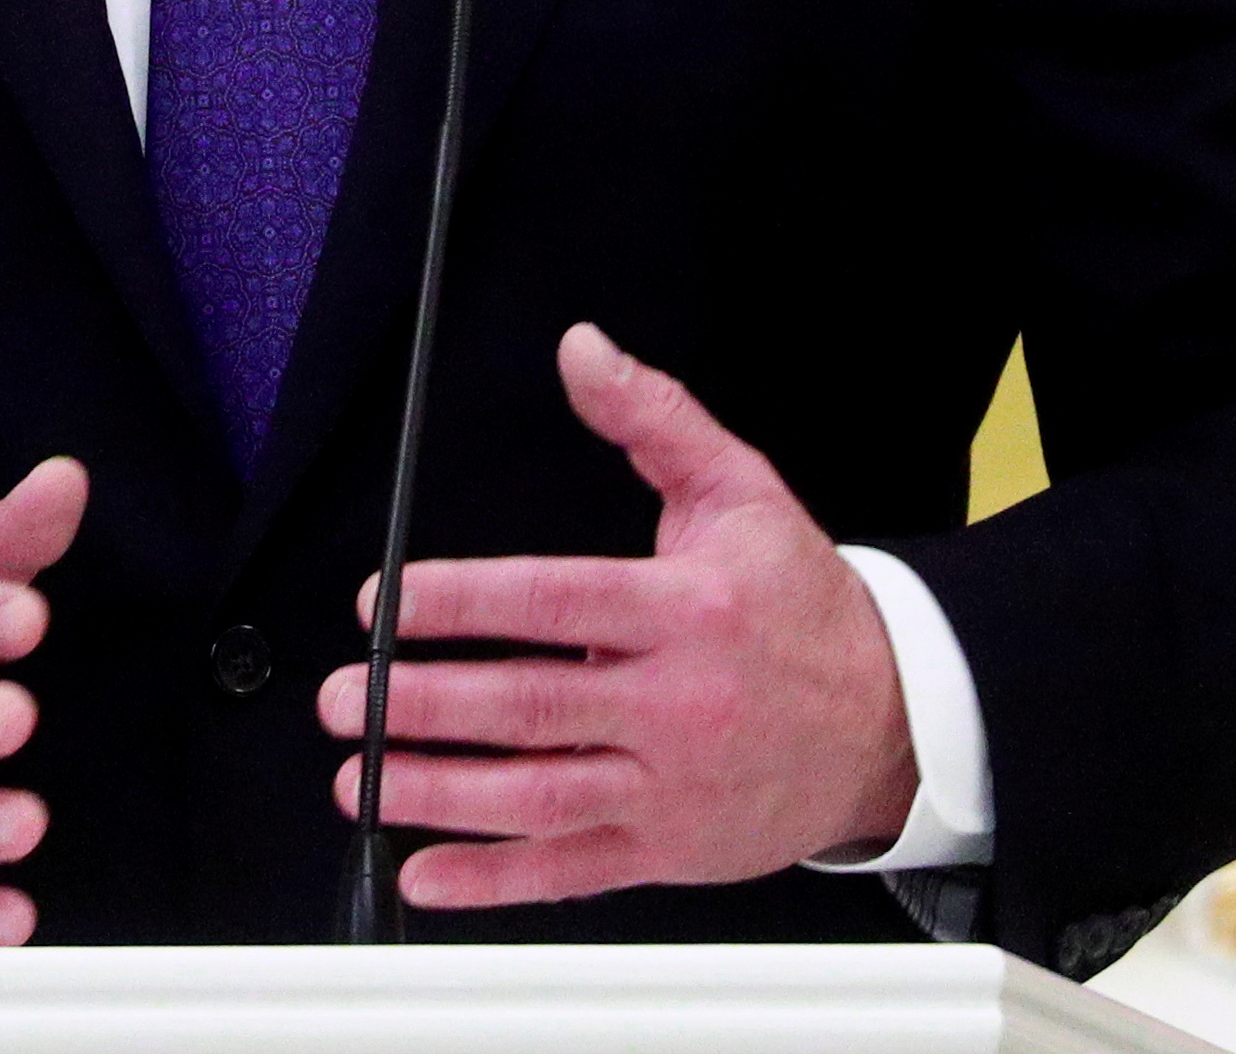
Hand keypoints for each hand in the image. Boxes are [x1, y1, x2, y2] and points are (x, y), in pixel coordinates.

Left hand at [318, 323, 916, 909]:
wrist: (889, 723)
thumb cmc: (800, 604)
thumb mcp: (740, 491)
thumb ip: (653, 417)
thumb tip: (581, 350)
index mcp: (689, 609)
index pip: (556, 602)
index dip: (464, 602)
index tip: (388, 602)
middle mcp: (678, 703)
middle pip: (531, 707)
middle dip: (425, 706)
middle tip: (345, 699)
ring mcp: (671, 787)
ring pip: (538, 797)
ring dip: (438, 793)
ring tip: (361, 778)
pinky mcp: (669, 852)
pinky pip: (570, 872)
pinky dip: (492, 884)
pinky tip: (423, 874)